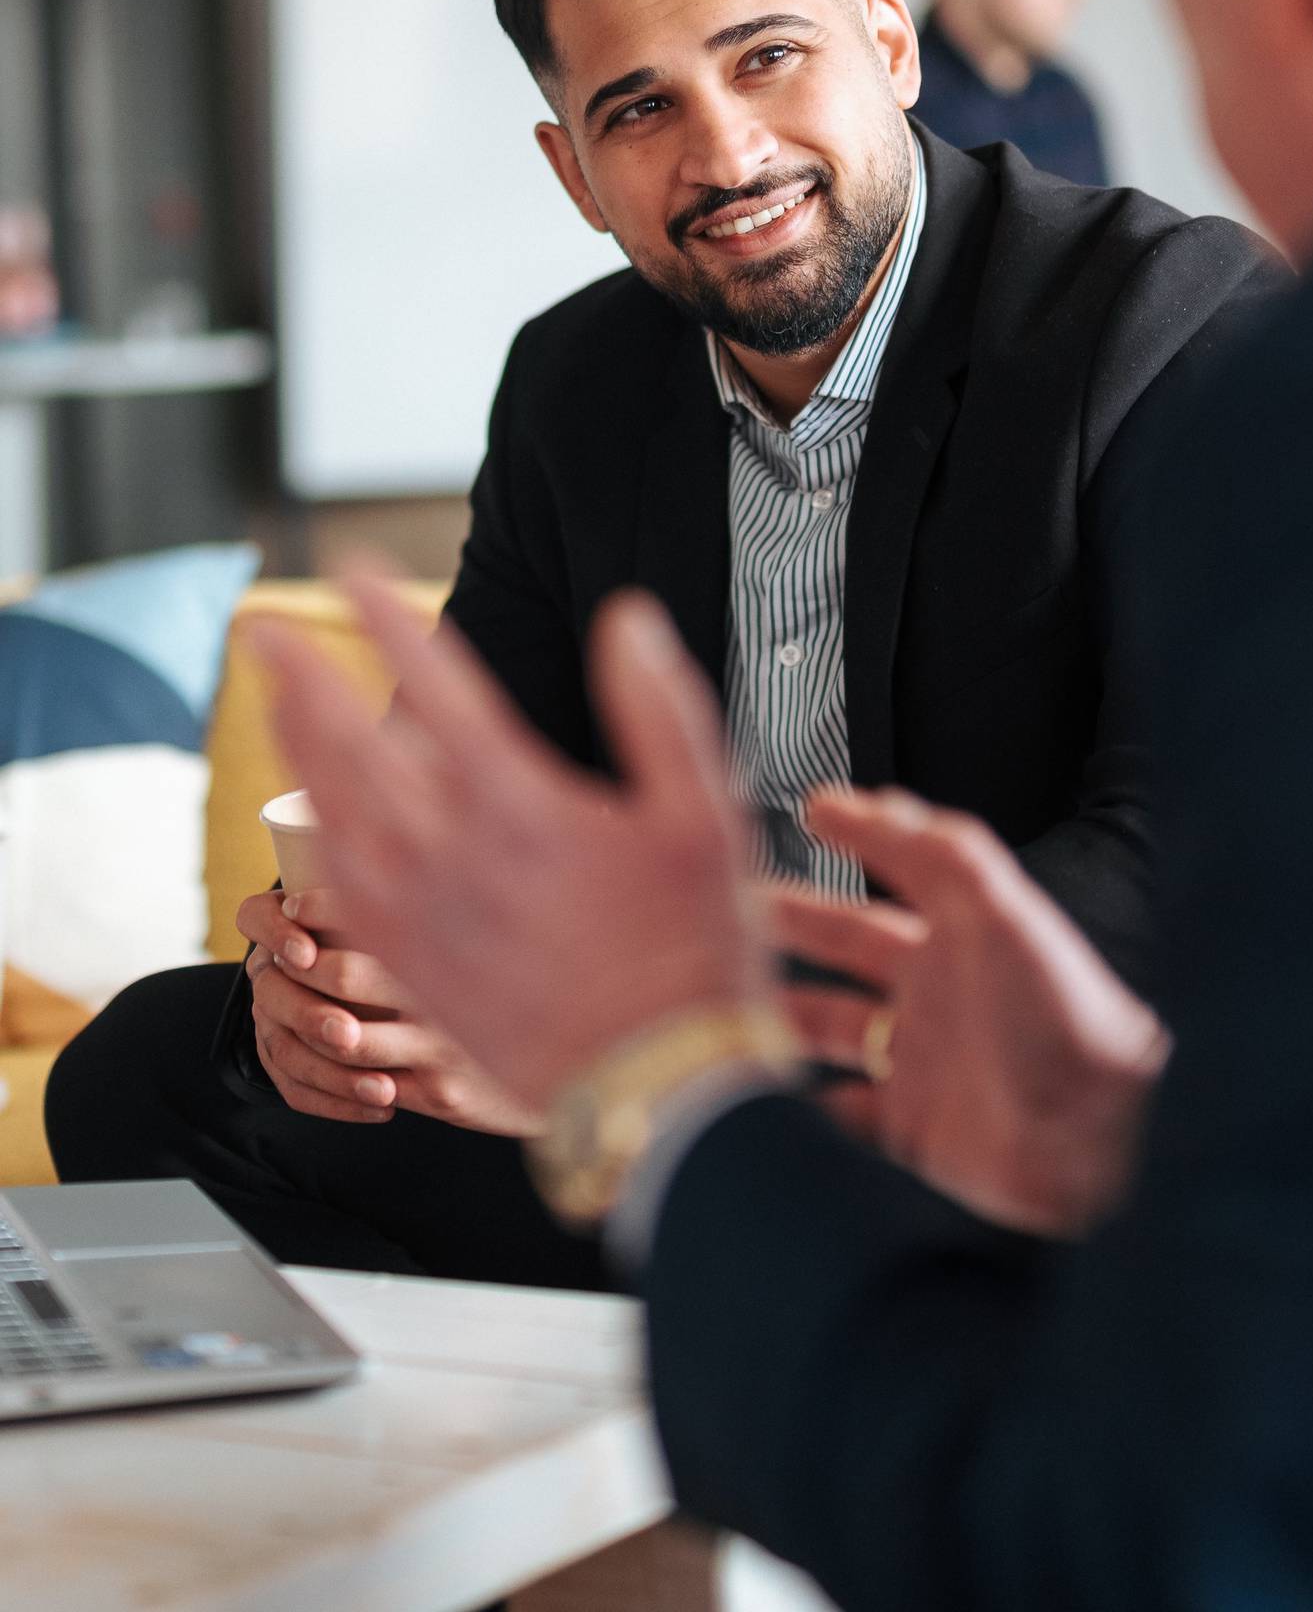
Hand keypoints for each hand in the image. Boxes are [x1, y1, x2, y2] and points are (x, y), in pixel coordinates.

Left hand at [254, 570, 771, 1113]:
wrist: (661, 1083)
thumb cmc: (695, 947)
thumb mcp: (705, 814)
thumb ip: (660, 709)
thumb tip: (625, 621)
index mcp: (527, 808)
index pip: (441, 689)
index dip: (391, 622)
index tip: (355, 572)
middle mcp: (456, 857)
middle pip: (354, 747)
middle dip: (305, 679)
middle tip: (265, 633)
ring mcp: (425, 919)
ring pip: (330, 817)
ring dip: (294, 751)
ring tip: (273, 705)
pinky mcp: (416, 971)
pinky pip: (338, 894)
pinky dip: (311, 842)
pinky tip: (308, 821)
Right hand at [770, 788, 1169, 1236]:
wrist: (1096, 1138)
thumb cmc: (1068, 1019)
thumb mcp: (1004, 913)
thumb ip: (942, 852)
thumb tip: (877, 803)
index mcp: (961, 934)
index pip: (896, 867)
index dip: (857, 836)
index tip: (813, 810)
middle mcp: (938, 992)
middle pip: (847, 945)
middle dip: (789, 924)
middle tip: (728, 909)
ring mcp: (922, 1060)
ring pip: (831, 1027)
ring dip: (781, 1014)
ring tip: (724, 1000)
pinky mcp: (913, 1130)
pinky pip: (841, 1116)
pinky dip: (802, 1107)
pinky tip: (769, 1097)